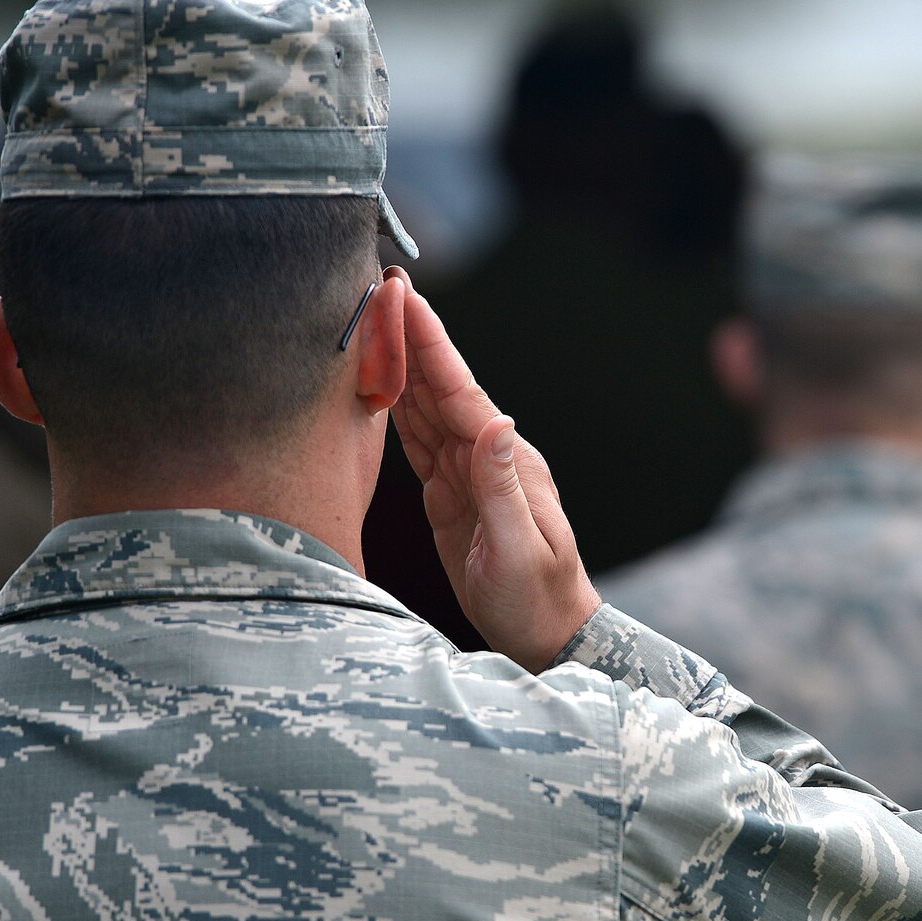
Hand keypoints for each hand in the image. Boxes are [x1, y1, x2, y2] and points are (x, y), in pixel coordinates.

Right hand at [389, 267, 601, 669]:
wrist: (548, 635)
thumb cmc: (538, 598)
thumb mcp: (521, 548)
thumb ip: (503, 487)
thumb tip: (497, 423)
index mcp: (507, 462)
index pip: (461, 393)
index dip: (430, 345)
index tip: (405, 297)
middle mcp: (487, 457)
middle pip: (440, 387)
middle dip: (411, 338)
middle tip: (379, 285)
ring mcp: (468, 474)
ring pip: (426, 408)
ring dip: (401, 364)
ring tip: (372, 319)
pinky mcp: (449, 495)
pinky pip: (418, 443)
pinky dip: (398, 409)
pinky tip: (380, 385)